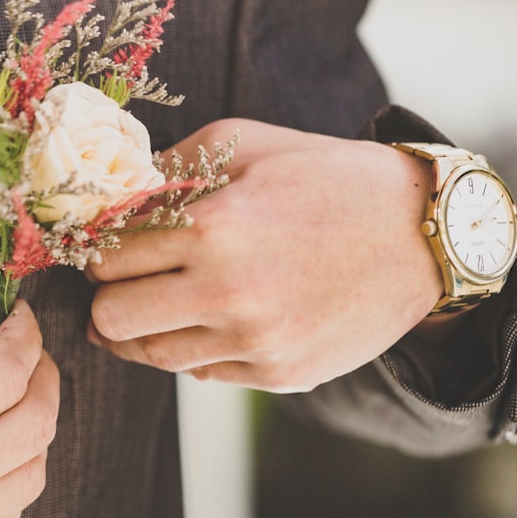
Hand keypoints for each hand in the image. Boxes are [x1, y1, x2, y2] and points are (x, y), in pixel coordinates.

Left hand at [86, 118, 442, 391]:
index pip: (106, 259)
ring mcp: (255, 343)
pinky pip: (200, 373)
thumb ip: (166, 168)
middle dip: (108, 294)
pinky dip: (194, 346)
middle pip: (111, 318)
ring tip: (162, 298)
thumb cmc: (326, 176)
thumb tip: (110, 197)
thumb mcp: (243, 142)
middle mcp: (228, 295)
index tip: (103, 244)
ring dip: (143, 327)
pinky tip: (213, 316)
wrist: (420, 233)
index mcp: (212, 229)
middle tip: (125, 277)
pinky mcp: (279, 375)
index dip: (96, 250)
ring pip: (149, 354)